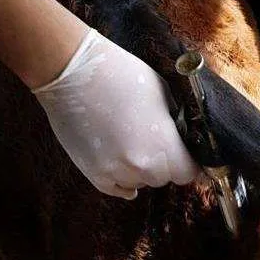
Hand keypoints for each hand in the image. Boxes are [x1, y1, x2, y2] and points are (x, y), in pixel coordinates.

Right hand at [33, 28, 198, 198]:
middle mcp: (140, 165)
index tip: (184, 154)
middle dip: (163, 164)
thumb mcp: (163, 93)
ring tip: (131, 144)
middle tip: (155, 144)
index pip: (187, 173)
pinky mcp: (91, 172)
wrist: (72, 71)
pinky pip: (116, 189)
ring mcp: (114, 171)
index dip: (188, 162)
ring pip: (139, 183)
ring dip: (140, 170)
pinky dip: (122, 180)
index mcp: (163, 145)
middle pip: (163, 179)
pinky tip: (124, 170)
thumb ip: (176, 122)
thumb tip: (183, 137)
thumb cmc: (121, 75)